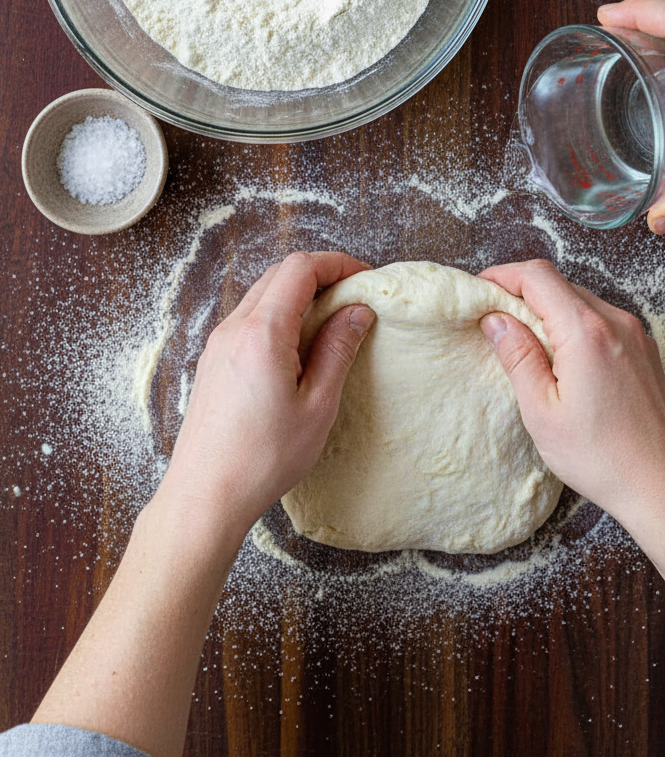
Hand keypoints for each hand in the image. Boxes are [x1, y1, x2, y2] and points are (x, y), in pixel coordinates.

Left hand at [158, 251, 374, 546]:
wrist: (204, 495)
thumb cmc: (263, 458)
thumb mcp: (317, 405)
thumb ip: (337, 350)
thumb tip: (357, 312)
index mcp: (262, 332)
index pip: (300, 269)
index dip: (337, 264)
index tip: (364, 278)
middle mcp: (234, 328)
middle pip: (279, 274)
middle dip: (320, 275)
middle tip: (353, 297)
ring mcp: (218, 343)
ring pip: (261, 294)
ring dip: (297, 295)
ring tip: (330, 323)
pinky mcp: (213, 361)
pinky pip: (248, 318)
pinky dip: (278, 315)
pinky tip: (298, 347)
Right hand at [478, 259, 664, 528]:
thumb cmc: (602, 458)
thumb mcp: (543, 412)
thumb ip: (518, 357)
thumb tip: (496, 319)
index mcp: (587, 332)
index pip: (537, 276)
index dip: (502, 274)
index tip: (479, 288)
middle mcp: (615, 322)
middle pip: (559, 284)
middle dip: (522, 292)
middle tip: (494, 318)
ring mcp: (635, 333)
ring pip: (581, 300)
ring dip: (548, 309)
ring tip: (524, 341)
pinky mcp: (645, 349)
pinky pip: (601, 319)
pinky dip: (574, 324)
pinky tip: (561, 357)